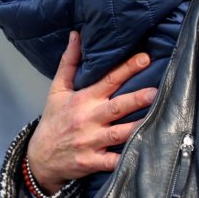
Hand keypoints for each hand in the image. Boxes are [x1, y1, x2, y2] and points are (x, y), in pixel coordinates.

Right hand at [26, 31, 156, 192]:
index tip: (144, 58)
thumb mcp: (57, 90)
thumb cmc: (54, 120)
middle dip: (136, 99)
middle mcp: (88, 119)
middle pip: (116, 107)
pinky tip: (143, 154)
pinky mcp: (92, 162)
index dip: (126, 68)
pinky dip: (126, 159)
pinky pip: (113, 162)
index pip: (107, 80)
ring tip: (159, 119)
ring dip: (138, 127)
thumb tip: (77, 35)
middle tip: (156, 91)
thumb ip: (69, 62)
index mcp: (83, 99)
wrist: (39, 158)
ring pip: (119, 134)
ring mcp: (91, 142)